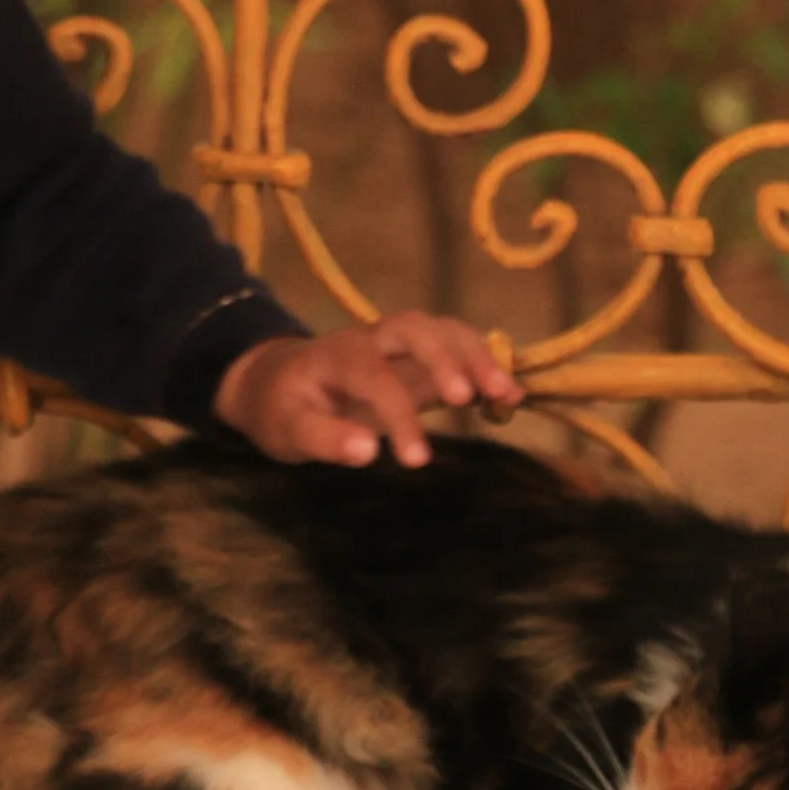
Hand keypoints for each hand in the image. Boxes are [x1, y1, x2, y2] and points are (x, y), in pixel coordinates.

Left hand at [214, 314, 522, 469]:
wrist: (279, 380)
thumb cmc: (283, 408)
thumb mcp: (287, 430)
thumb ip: (323, 438)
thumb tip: (367, 450)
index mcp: (335, 355)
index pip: (373, 376)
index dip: (398, 416)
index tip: (416, 461)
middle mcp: (371, 338)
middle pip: (414, 328)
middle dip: (445, 358)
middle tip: (469, 397)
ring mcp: (398, 343)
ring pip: (442, 330)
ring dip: (477, 356)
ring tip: (506, 395)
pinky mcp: (419, 356)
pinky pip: (456, 346)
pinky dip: (485, 364)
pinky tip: (510, 397)